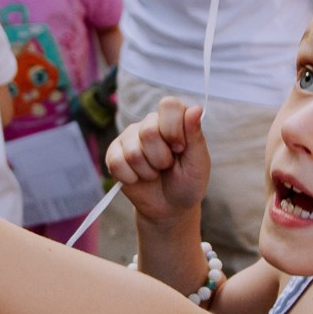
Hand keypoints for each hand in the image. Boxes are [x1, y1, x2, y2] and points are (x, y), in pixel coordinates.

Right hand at [104, 97, 211, 224]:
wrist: (169, 208)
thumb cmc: (188, 183)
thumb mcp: (198, 162)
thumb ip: (195, 135)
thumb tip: (195, 108)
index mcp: (174, 119)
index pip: (168, 105)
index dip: (173, 129)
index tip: (180, 149)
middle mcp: (151, 122)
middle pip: (148, 131)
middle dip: (161, 158)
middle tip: (167, 166)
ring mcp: (130, 137)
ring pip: (133, 151)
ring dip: (148, 171)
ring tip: (155, 173)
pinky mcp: (114, 153)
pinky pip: (116, 163)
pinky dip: (131, 178)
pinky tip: (138, 179)